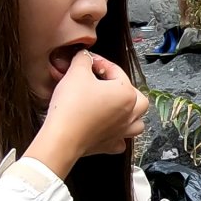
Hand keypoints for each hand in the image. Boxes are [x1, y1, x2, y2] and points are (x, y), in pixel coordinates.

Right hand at [27, 51, 147, 176]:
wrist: (62, 137)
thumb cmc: (72, 106)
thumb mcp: (76, 73)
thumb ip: (83, 59)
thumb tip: (84, 56)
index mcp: (126, 93)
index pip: (116, 71)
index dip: (100, 63)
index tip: (88, 61)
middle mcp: (129, 113)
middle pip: (138, 99)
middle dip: (126, 89)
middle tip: (109, 85)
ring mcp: (122, 131)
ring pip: (137, 122)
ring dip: (130, 114)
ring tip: (117, 108)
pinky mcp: (110, 145)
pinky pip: (121, 141)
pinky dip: (118, 136)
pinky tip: (108, 130)